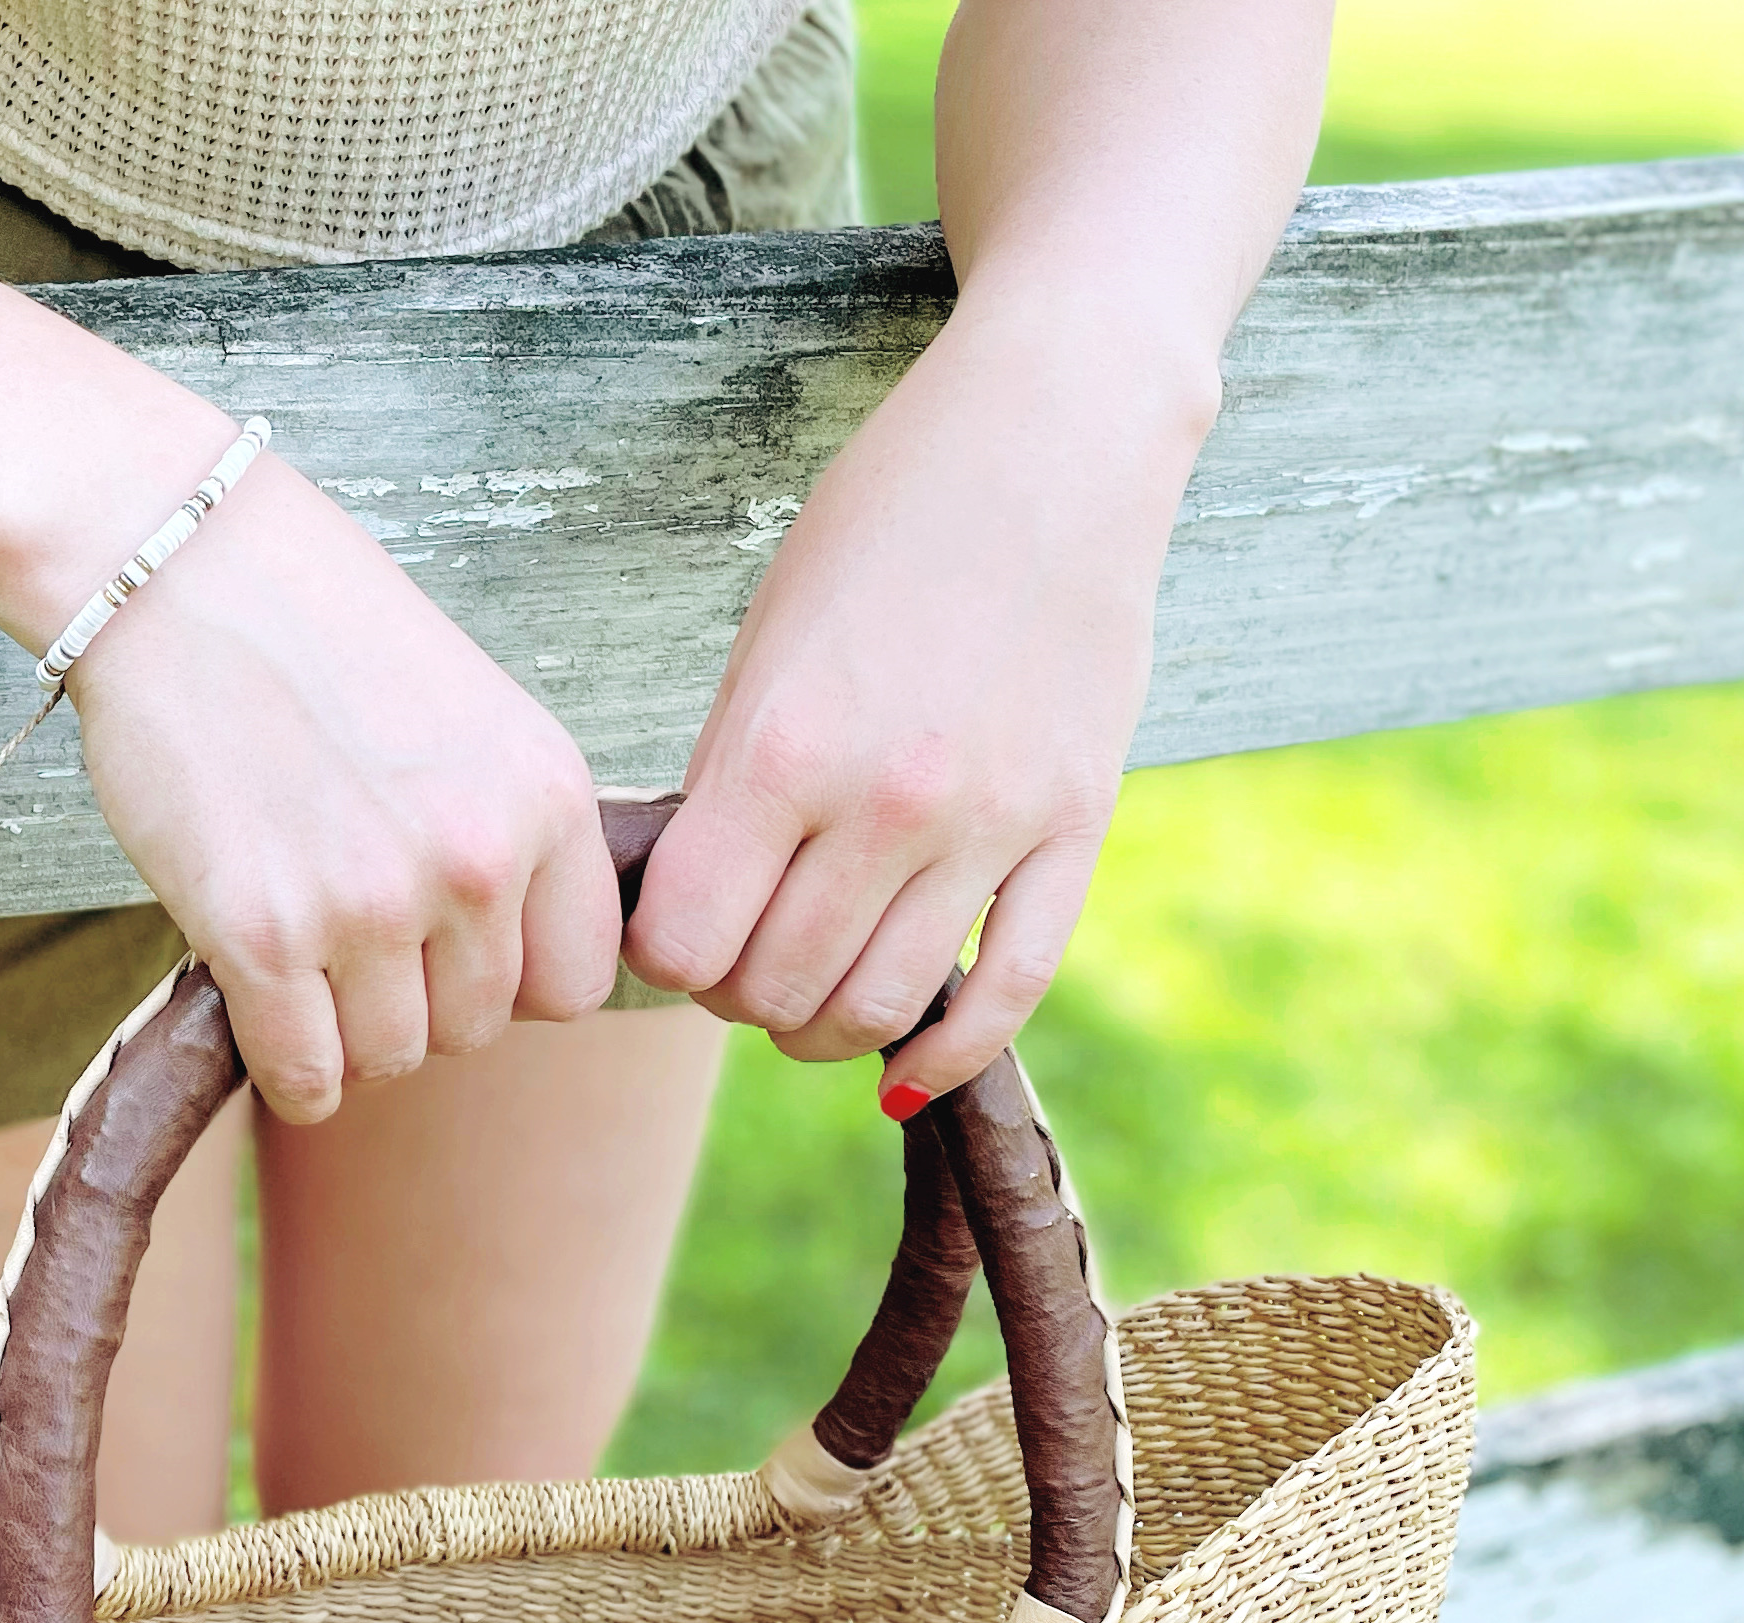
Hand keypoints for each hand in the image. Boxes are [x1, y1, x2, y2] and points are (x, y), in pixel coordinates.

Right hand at [64, 442, 618, 1122]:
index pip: (576, 981)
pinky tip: (262, 1011)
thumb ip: (511, 834)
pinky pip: (307, 1077)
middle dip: (416, 1002)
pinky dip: (288, 1069)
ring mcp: (369, 902)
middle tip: (353, 935)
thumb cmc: (316, 637)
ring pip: (391, 1059)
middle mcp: (476, 859)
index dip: (511, 981)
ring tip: (303, 951)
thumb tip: (511, 968)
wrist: (177, 565)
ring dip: (345, 1032)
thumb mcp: (472, 718)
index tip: (452, 949)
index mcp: (546, 797)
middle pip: (477, 1029)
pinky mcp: (262, 936)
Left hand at [622, 289, 1215, 1101]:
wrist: (1054, 433)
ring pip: (880, 1009)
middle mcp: (887, 799)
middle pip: (775, 991)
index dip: (666, 956)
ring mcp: (992, 820)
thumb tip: (692, 922)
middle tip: (746, 956)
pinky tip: (904, 1067)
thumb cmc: (884, 526)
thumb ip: (731, 789)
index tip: (679, 927)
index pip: (685, 946)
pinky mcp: (1077, 825)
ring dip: (827, 1029)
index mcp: (783, 748)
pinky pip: (1010, 993)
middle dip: (740, 995)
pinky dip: (947, 1055)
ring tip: (813, 995)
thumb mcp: (767, 644)